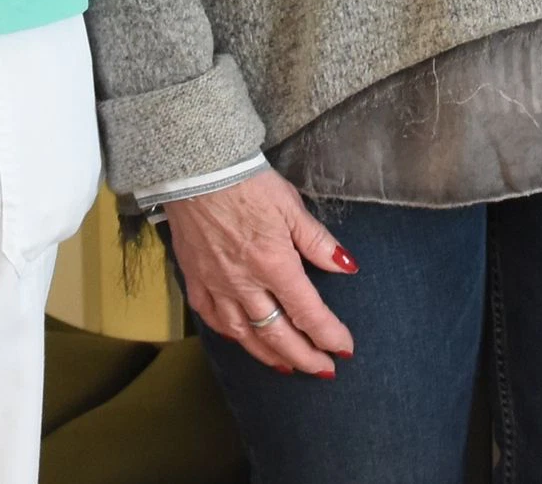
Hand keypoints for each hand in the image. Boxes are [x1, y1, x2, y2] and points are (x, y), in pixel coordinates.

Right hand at [164, 167, 356, 375]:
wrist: (196, 170)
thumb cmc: (247, 183)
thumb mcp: (291, 207)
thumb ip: (318, 242)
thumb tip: (346, 267)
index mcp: (273, 265)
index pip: (308, 312)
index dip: (328, 335)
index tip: (344, 349)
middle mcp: (244, 284)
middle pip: (277, 334)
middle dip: (303, 357)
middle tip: (322, 370)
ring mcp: (216, 285)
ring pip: (244, 335)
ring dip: (269, 355)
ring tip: (287, 367)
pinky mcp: (195, 280)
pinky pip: (213, 320)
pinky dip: (232, 336)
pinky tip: (243, 340)